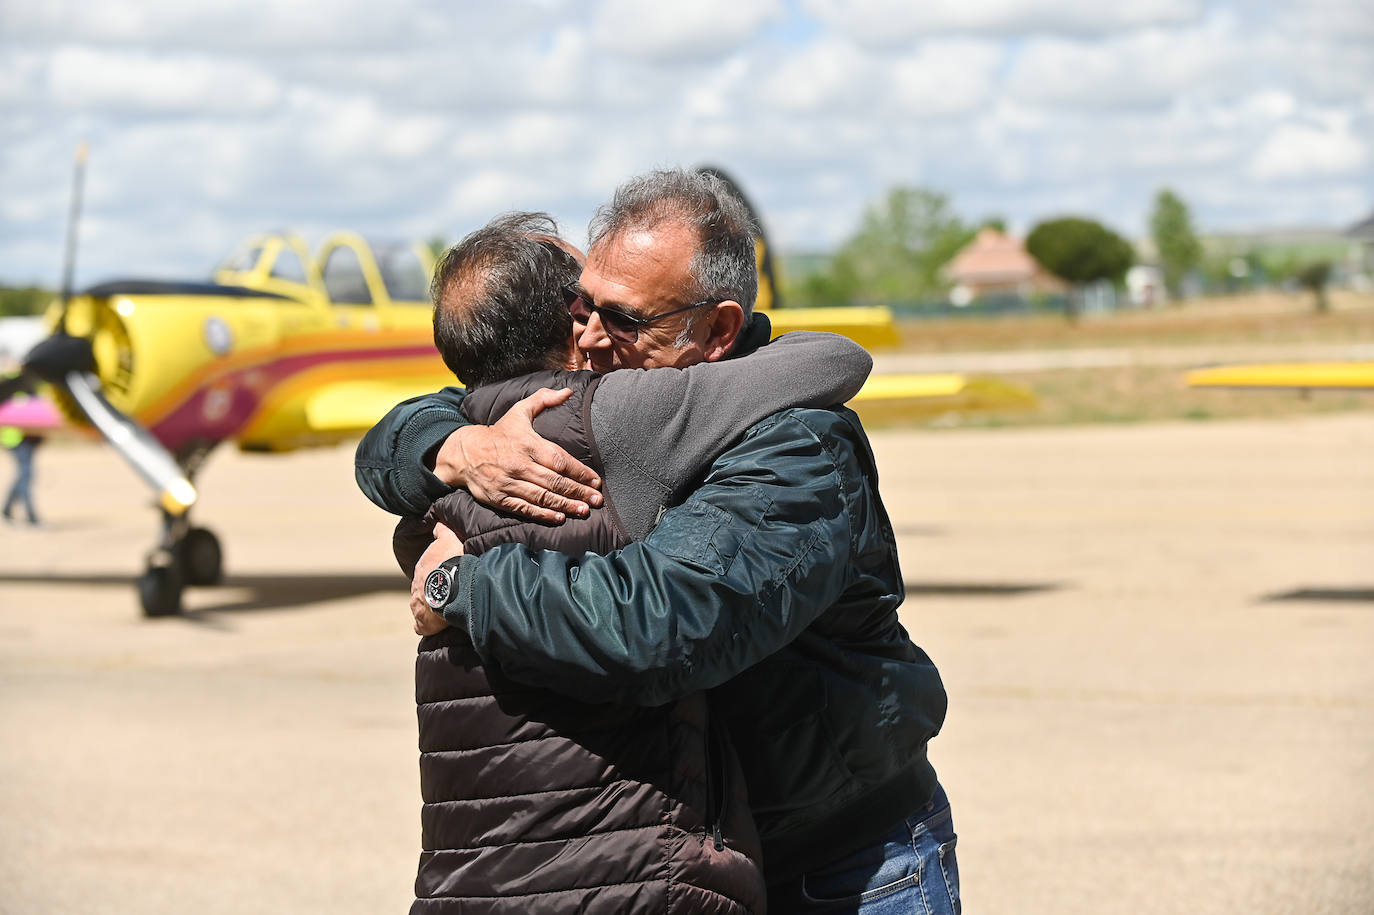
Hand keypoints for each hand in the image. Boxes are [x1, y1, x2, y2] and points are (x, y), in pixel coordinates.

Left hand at [409, 523, 463, 635]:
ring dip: (430, 608)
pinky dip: (425, 626)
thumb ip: (442, 531)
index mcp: (423, 568)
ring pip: (421, 606)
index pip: (427, 570)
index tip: (447, 575)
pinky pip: (421, 626)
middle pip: (423, 588)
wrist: (452, 586)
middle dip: (433, 590)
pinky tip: (434, 626)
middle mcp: (416, 586)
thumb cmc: (452, 562)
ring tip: (445, 609)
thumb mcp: (448, 539)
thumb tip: (437, 522)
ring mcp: (418, 604)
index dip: (437, 572)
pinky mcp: (422, 622)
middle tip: (449, 592)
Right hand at [433, 388, 602, 523]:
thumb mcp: (519, 411)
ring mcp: (509, 483)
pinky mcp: (500, 498)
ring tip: (584, 510)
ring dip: (566, 505)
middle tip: (597, 500)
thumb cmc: (500, 432)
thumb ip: (544, 399)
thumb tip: (568, 391)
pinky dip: (543, 515)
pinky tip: (560, 518)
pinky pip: (525, 509)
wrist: (466, 452)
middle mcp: (520, 465)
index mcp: (528, 444)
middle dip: (578, 492)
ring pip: (542, 497)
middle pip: (555, 482)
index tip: (596, 481)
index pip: (559, 460)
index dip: (580, 472)